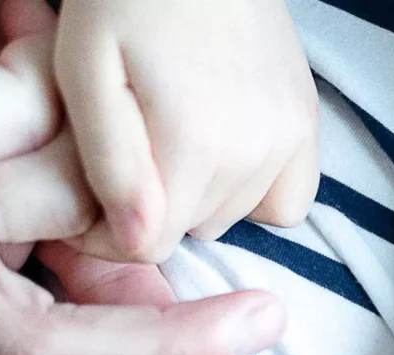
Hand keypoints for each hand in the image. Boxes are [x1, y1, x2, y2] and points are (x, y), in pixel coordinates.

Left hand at [49, 0, 320, 262]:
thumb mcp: (84, 69)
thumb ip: (109, 162)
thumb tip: (137, 243)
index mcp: (195, 147)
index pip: (147, 246)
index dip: (105, 229)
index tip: (86, 186)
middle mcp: (254, 154)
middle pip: (188, 231)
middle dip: (150, 206)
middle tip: (126, 142)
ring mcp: (290, 139)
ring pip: (229, 217)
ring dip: (195, 194)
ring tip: (167, 133)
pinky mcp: (308, 124)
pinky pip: (285, 203)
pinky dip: (254, 191)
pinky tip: (223, 151)